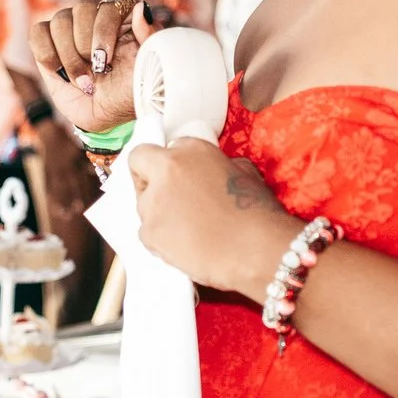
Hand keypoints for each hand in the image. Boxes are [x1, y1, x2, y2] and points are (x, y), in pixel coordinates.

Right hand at [27, 0, 149, 133]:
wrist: (111, 113)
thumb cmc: (133, 87)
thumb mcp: (150, 63)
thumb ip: (151, 34)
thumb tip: (141, 8)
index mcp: (124, 15)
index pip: (110, 3)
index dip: (104, 30)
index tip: (106, 60)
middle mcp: (96, 16)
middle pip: (82, 8)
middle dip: (87, 46)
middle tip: (97, 72)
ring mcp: (71, 29)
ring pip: (60, 20)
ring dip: (69, 55)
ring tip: (83, 80)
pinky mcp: (49, 44)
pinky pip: (37, 33)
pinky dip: (47, 53)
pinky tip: (60, 72)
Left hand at [129, 138, 298, 295]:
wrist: (254, 248)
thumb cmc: (257, 211)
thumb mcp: (243, 172)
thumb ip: (217, 165)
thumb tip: (212, 173)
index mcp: (189, 149)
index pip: (156, 150)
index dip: (163, 165)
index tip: (171, 176)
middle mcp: (166, 170)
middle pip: (141, 171)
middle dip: (150, 183)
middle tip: (171, 201)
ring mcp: (153, 202)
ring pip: (143, 206)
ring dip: (158, 214)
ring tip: (187, 229)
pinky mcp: (149, 233)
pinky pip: (147, 234)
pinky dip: (161, 240)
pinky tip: (185, 245)